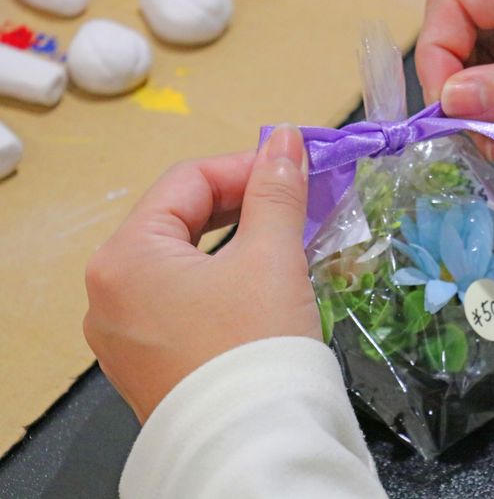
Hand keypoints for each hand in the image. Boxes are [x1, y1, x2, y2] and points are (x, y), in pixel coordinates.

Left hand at [83, 125, 319, 422]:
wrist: (255, 446)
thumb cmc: (256, 344)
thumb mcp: (272, 257)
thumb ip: (276, 191)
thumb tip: (284, 138)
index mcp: (125, 258)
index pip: (185, 183)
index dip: (243, 167)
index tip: (292, 169)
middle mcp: (108, 294)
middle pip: (176, 222)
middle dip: (238, 205)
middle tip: (289, 201)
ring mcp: (122, 334)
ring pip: (179, 264)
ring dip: (230, 243)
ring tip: (278, 240)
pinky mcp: (147, 364)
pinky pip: (178, 303)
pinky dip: (216, 283)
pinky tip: (253, 288)